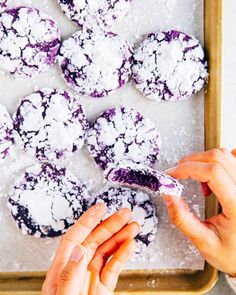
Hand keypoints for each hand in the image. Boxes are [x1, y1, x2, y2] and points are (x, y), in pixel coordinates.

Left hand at [42, 203, 139, 294]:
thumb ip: (69, 276)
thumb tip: (78, 250)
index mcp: (62, 270)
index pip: (75, 238)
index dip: (88, 220)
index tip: (100, 207)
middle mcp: (77, 270)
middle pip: (94, 240)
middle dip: (110, 225)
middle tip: (125, 214)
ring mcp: (91, 278)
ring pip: (107, 251)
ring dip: (120, 236)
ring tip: (133, 226)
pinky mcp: (103, 287)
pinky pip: (114, 266)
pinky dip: (124, 254)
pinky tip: (130, 245)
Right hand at [164, 148, 235, 275]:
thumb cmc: (232, 254)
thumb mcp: (204, 242)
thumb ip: (182, 218)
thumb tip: (168, 195)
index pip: (212, 172)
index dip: (188, 168)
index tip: (172, 174)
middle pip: (218, 157)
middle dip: (192, 161)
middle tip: (179, 173)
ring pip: (226, 155)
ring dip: (204, 161)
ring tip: (199, 181)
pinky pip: (235, 158)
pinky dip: (219, 161)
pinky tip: (214, 175)